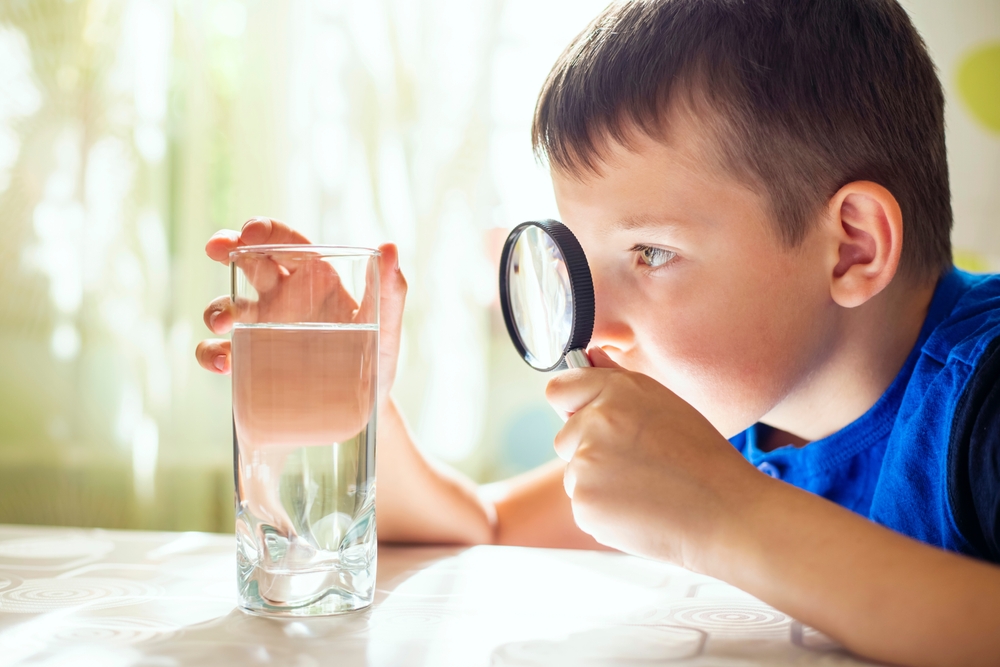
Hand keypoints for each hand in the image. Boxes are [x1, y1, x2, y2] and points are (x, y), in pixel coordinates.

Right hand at [194, 217, 407, 405]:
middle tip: (216, 247)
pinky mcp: (251, 360)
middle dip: (228, 249)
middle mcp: (284, 296)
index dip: (267, 231)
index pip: (288, 244)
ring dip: (218, 308)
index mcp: (315, 277)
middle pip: (248, 263)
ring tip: (224, 323)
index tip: (250, 232)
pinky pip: (220, 351)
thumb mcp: (387, 328)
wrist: (364, 408)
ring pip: (228, 305)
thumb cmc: (377, 359)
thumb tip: (391, 247)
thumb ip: (390, 290)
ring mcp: (263, 328)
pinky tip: (223, 364)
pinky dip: (211, 353)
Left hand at [545, 347, 759, 569]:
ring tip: (646, 488)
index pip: (560, 390)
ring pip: (575, 475)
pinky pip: (585, 505)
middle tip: (637, 463)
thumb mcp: (664, 404)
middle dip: (588, 449)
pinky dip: (605, 511)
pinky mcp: (585, 504)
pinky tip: (640, 509)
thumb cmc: (701, 459)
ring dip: (599, 483)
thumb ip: (617, 380)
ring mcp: (585, 465)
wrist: (724, 513)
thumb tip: (589, 356)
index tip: (590, 419)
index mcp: (616, 390)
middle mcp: (595, 422)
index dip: (573, 406)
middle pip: (564, 437)